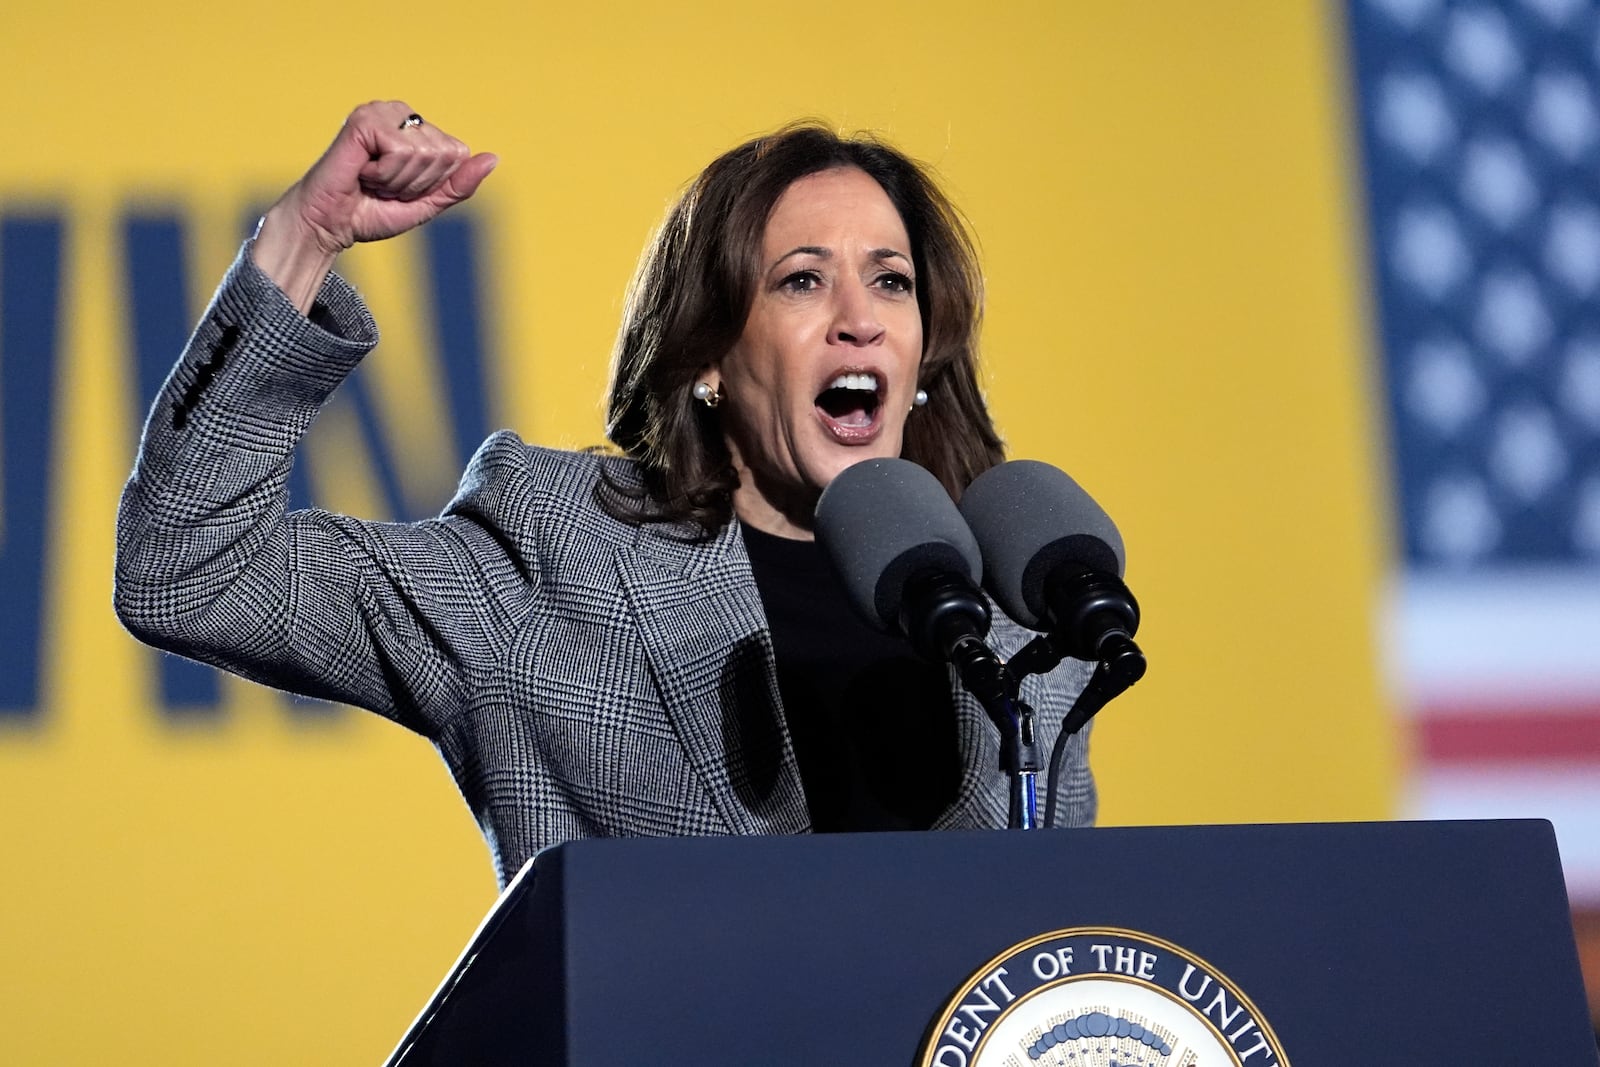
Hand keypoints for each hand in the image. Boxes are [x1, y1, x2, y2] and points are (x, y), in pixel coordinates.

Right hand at [253, 101, 497, 310]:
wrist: (331, 224)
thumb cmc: (373, 211)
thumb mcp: (429, 203)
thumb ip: (460, 184)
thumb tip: (492, 158)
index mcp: (418, 129)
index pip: (458, 154)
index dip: (434, 183)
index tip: (403, 188)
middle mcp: (401, 113)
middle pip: (444, 153)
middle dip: (417, 183)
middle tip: (384, 186)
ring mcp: (381, 112)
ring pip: (424, 153)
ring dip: (398, 180)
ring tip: (372, 180)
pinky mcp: (364, 119)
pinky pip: (399, 151)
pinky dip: (383, 174)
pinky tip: (362, 172)